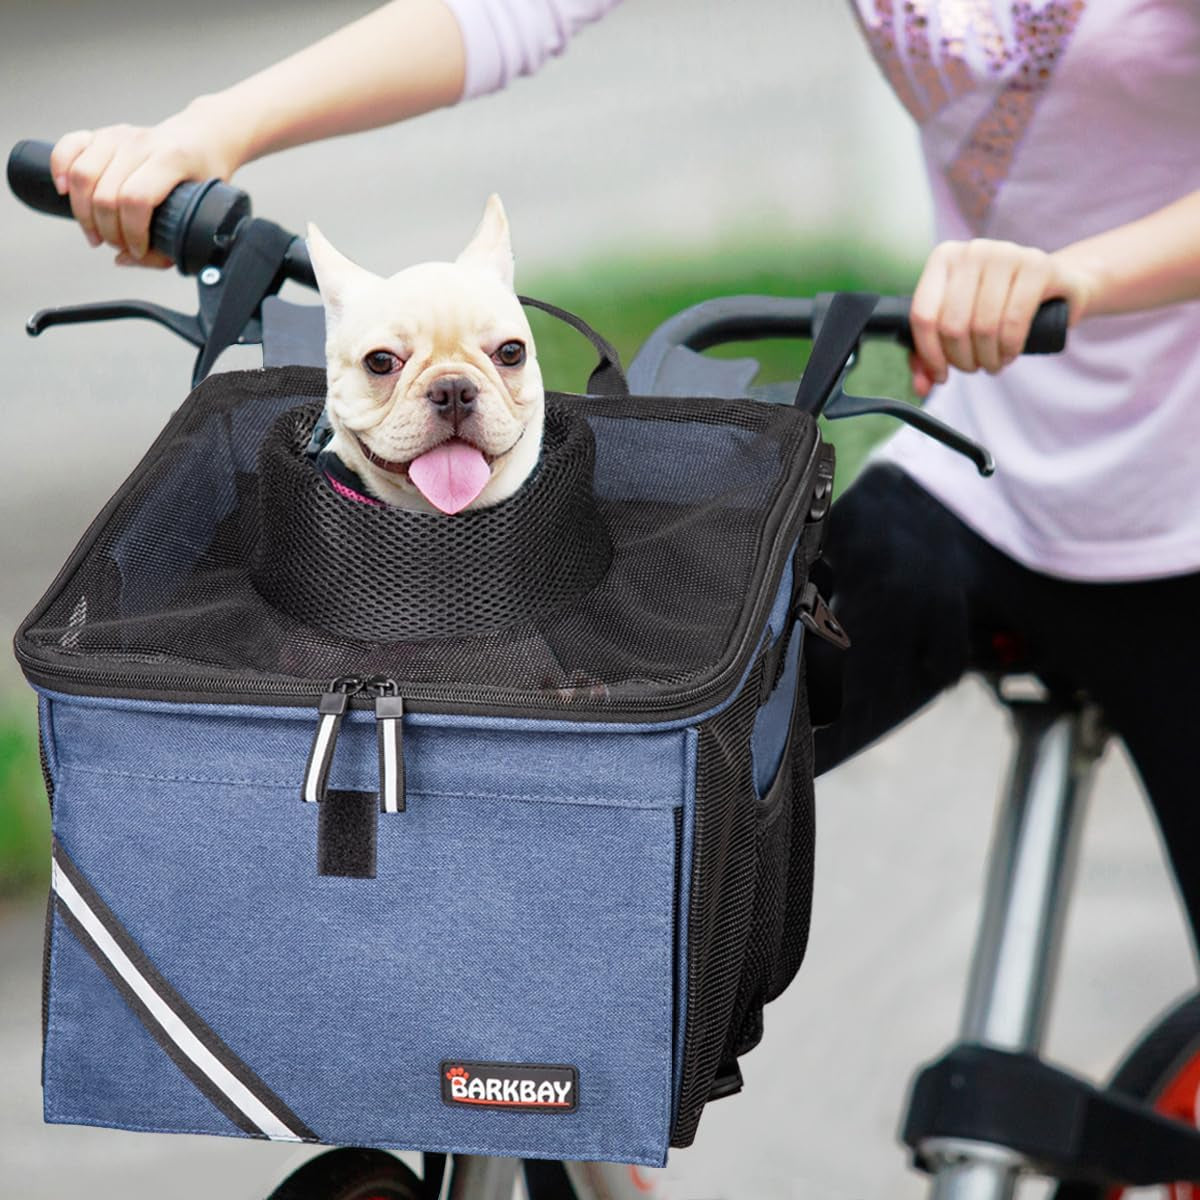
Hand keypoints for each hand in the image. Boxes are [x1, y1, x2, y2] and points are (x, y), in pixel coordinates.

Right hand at [50, 104, 242, 268]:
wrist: (202, 139)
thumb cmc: (203, 177)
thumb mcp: (203, 213)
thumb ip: (170, 245)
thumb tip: (125, 260)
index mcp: (172, 159)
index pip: (137, 199)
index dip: (132, 233)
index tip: (138, 250)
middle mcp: (142, 143)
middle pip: (106, 194)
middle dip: (109, 231)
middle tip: (118, 245)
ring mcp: (118, 135)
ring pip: (82, 175)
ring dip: (84, 213)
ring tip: (96, 232)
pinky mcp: (100, 133)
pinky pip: (68, 148)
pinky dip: (59, 171)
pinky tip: (65, 193)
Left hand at [908, 239, 1095, 396]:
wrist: (1056, 283)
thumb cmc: (999, 305)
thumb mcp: (960, 324)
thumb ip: (930, 354)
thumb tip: (921, 387)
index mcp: (944, 258)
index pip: (923, 315)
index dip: (930, 355)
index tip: (941, 375)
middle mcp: (972, 250)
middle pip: (952, 325)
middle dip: (962, 359)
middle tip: (974, 367)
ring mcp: (1006, 253)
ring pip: (982, 326)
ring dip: (987, 358)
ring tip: (992, 363)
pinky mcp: (1037, 266)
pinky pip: (1013, 321)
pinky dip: (1009, 348)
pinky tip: (1009, 355)